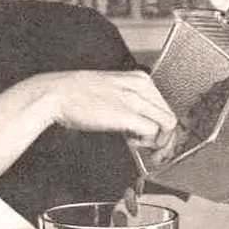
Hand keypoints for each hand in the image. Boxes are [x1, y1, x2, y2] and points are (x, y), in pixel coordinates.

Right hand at [48, 69, 177, 151]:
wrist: (58, 93)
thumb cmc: (77, 94)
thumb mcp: (112, 90)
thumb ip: (129, 101)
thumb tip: (139, 121)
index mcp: (139, 79)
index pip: (165, 104)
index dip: (162, 125)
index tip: (154, 137)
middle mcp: (141, 86)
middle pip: (170, 115)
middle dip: (165, 138)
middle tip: (152, 149)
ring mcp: (135, 100)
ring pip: (168, 123)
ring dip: (159, 142)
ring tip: (142, 147)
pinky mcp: (127, 115)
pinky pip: (152, 131)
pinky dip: (146, 142)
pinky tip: (133, 144)